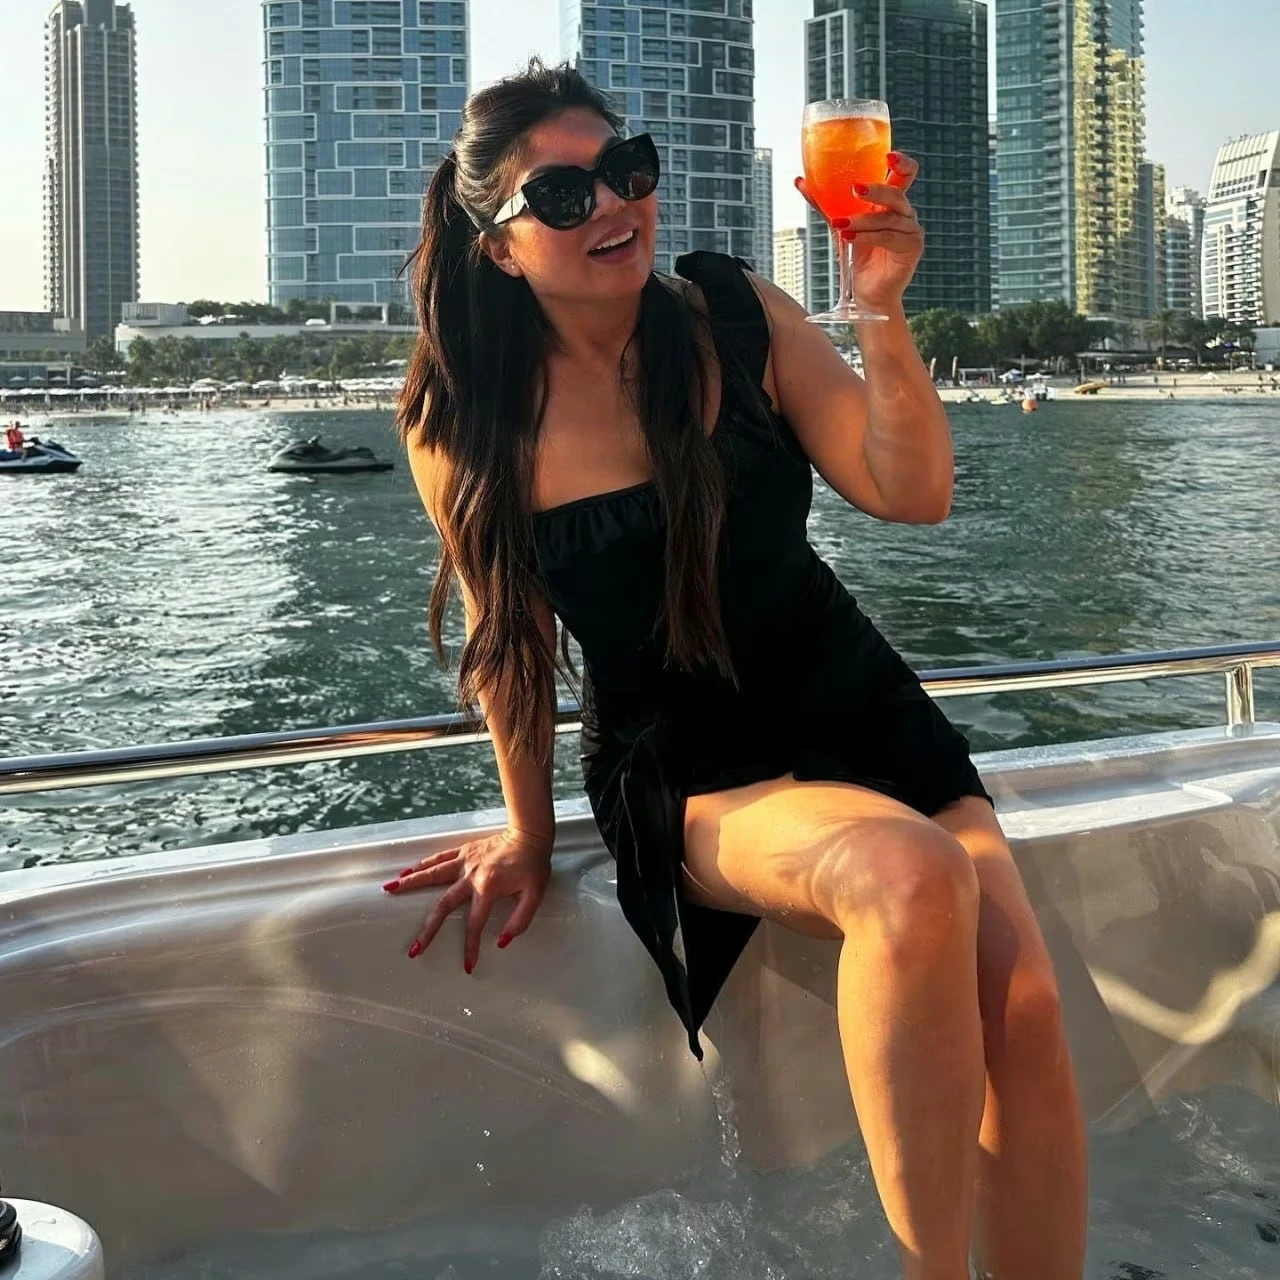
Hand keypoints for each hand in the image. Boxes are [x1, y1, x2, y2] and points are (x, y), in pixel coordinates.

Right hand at [383, 826, 552, 972]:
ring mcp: (464, 862)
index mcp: (488, 888)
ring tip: (390, 890)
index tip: (467, 965)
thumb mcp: (535, 895)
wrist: (529, 834)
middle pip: (443, 905)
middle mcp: (471, 876)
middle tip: (414, 948)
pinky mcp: (463, 851)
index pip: (475, 925)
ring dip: (410, 884)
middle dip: (428, 930)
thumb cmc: (533, 864)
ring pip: (432, 875)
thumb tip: (501, 941)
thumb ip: (520, 920)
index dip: (470, 947)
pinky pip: (438, 858)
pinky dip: (422, 865)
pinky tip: (407, 871)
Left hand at [795, 150, 923, 313]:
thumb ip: (826, 203)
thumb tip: (801, 182)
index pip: (905, 174)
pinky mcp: (912, 248)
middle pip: (897, 193)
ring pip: (889, 217)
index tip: (888, 155)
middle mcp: (905, 212)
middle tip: (855, 189)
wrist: (866, 292)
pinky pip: (889, 237)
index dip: (902, 162)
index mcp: (891, 201)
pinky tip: (849, 238)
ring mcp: (911, 230)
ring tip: (841, 224)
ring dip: (863, 220)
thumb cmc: (857, 255)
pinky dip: (867, 237)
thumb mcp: (840, 224)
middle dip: (877, 190)